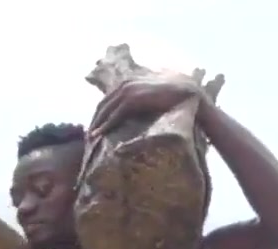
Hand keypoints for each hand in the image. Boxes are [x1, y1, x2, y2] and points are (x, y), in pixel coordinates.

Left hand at [89, 79, 205, 137]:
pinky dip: (105, 126)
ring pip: (106, 110)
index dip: (100, 113)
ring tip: (90, 138)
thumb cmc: (175, 97)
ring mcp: (128, 90)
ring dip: (96, 125)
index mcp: (130, 82)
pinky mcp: (133, 99)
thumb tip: (133, 112)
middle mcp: (126, 84)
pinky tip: (98, 135)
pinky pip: (114, 115)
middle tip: (88, 135)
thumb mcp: (153, 96)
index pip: (108, 99)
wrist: (189, 95)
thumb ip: (141, 99)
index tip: (94, 126)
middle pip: (103, 104)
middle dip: (95, 120)